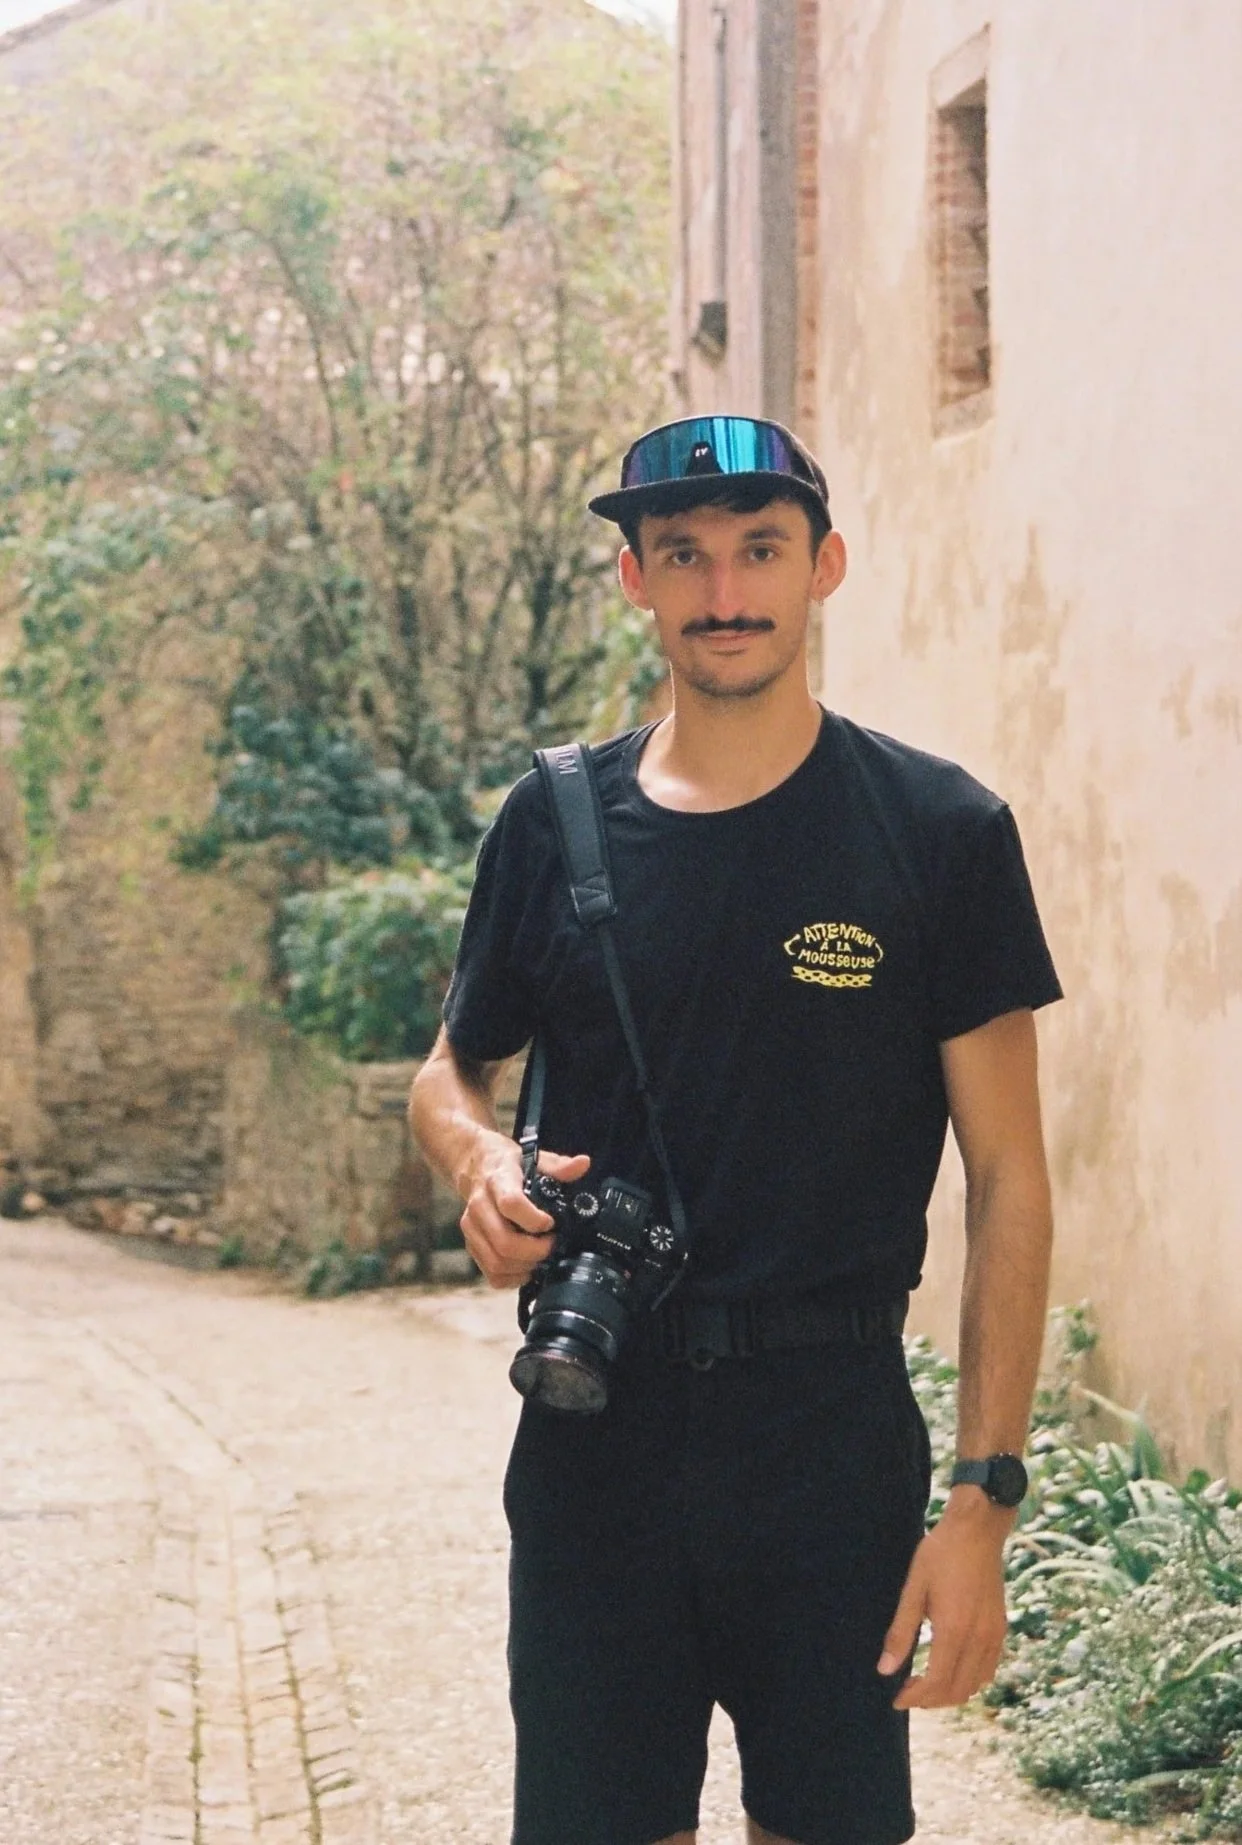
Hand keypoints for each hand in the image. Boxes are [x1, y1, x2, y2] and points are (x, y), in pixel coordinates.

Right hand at [457, 1131, 589, 1288]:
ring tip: (540, 1257)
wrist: (476, 1167)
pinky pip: (490, 1273)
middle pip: (504, 1241)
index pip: (511, 1204)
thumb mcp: (534, 1158)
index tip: (551, 1223)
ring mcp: (472, 1227)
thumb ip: (559, 1165)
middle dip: (534, 1251)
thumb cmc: (508, 1165)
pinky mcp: (471, 1243)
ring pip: (496, 1261)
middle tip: (551, 1246)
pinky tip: (526, 1267)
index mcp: (498, 1181)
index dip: (534, 1219)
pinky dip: (511, 1278)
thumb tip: (583, 1164)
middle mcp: (480, 1206)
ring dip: (524, 1267)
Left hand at [877, 1490, 1011, 1708]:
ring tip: (926, 1683)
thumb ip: (900, 1632)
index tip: (896, 1699)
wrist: (977, 1530)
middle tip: (907, 1692)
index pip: (936, 1684)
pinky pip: (988, 1670)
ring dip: (950, 1693)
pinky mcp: (1001, 1628)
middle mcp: (979, 1639)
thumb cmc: (941, 1554)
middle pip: (956, 1691)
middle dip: (930, 1700)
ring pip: (974, 1685)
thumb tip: (885, 1669)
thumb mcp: (913, 1588)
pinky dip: (970, 1680)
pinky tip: (951, 1668)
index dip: (915, 1698)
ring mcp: (994, 1635)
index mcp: (954, 1630)